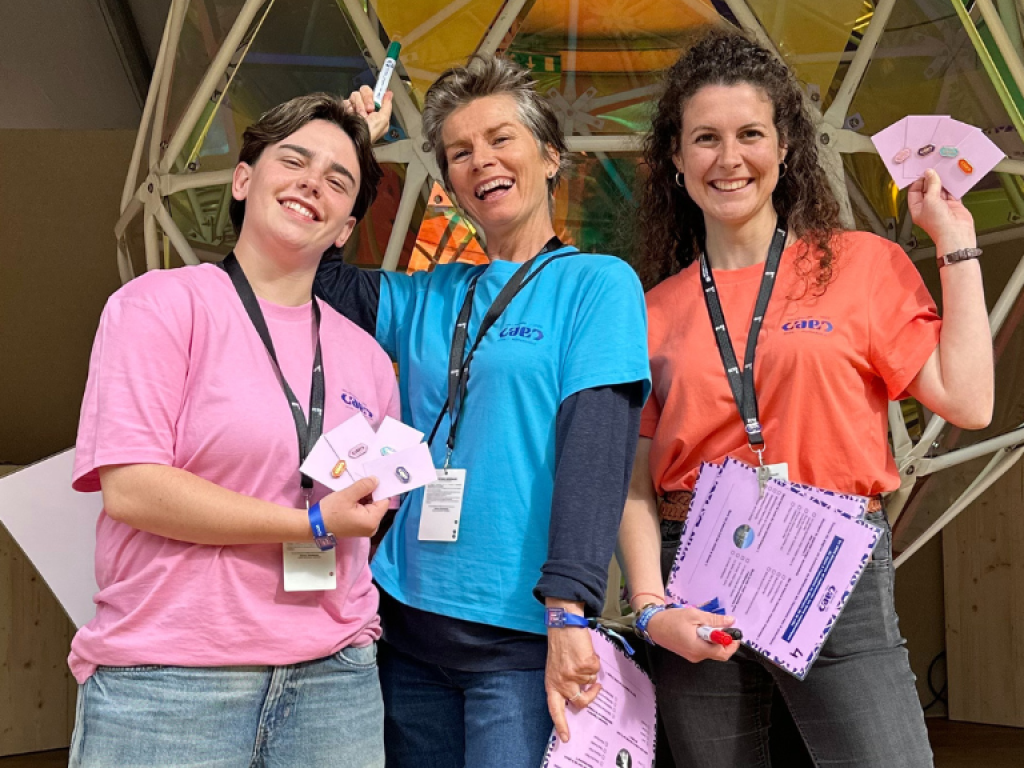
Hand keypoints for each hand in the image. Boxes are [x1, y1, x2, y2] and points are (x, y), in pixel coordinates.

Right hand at [319, 476, 389, 537]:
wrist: (314, 526)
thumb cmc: (330, 511)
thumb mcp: (347, 495)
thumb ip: (364, 486)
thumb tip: (376, 480)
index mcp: (372, 521)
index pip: (384, 501)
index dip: (379, 489)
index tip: (372, 479)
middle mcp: (372, 527)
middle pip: (378, 504)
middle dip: (371, 493)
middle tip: (360, 483)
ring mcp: (366, 529)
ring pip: (371, 507)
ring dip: (364, 497)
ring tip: (353, 491)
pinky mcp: (360, 527)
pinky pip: (365, 512)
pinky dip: (360, 504)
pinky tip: (352, 498)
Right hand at [342, 85, 393, 143]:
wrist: (354, 136)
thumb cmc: (369, 133)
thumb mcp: (383, 120)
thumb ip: (387, 106)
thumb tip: (389, 94)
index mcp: (377, 113)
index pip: (378, 96)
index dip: (379, 94)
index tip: (381, 90)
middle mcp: (366, 109)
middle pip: (367, 91)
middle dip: (369, 99)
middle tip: (370, 109)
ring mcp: (355, 107)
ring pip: (357, 94)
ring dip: (360, 104)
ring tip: (361, 114)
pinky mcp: (346, 107)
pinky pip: (349, 98)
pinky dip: (352, 105)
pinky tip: (353, 113)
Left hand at [546, 623, 600, 742]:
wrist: (563, 626)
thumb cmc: (560, 647)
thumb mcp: (555, 668)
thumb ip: (563, 683)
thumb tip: (579, 694)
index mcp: (552, 684)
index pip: (555, 709)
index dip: (561, 725)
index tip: (566, 738)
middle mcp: (562, 682)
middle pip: (580, 701)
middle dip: (591, 697)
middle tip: (595, 688)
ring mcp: (574, 675)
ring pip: (591, 682)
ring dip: (590, 670)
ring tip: (581, 656)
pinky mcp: (585, 666)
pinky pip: (596, 670)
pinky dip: (594, 662)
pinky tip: (585, 652)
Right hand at [647, 607, 739, 662]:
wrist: (653, 625)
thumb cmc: (672, 619)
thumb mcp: (694, 615)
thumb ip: (714, 620)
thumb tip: (731, 621)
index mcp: (698, 648)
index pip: (723, 653)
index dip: (732, 643)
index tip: (735, 631)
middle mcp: (697, 656)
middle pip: (719, 653)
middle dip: (725, 641)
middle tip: (725, 626)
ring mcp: (692, 656)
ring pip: (712, 650)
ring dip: (716, 639)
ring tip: (711, 624)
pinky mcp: (689, 653)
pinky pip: (704, 649)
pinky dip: (708, 640)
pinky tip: (703, 629)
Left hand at [907, 168, 976, 250]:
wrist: (956, 233)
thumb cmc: (938, 224)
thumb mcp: (930, 200)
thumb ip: (931, 185)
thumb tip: (930, 173)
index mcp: (917, 208)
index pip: (914, 191)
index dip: (918, 181)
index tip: (924, 172)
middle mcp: (928, 207)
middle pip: (928, 189)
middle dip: (931, 180)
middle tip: (935, 169)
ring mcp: (941, 206)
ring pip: (941, 190)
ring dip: (943, 182)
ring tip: (944, 172)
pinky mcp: (953, 205)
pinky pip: (952, 193)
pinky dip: (953, 186)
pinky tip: (953, 179)